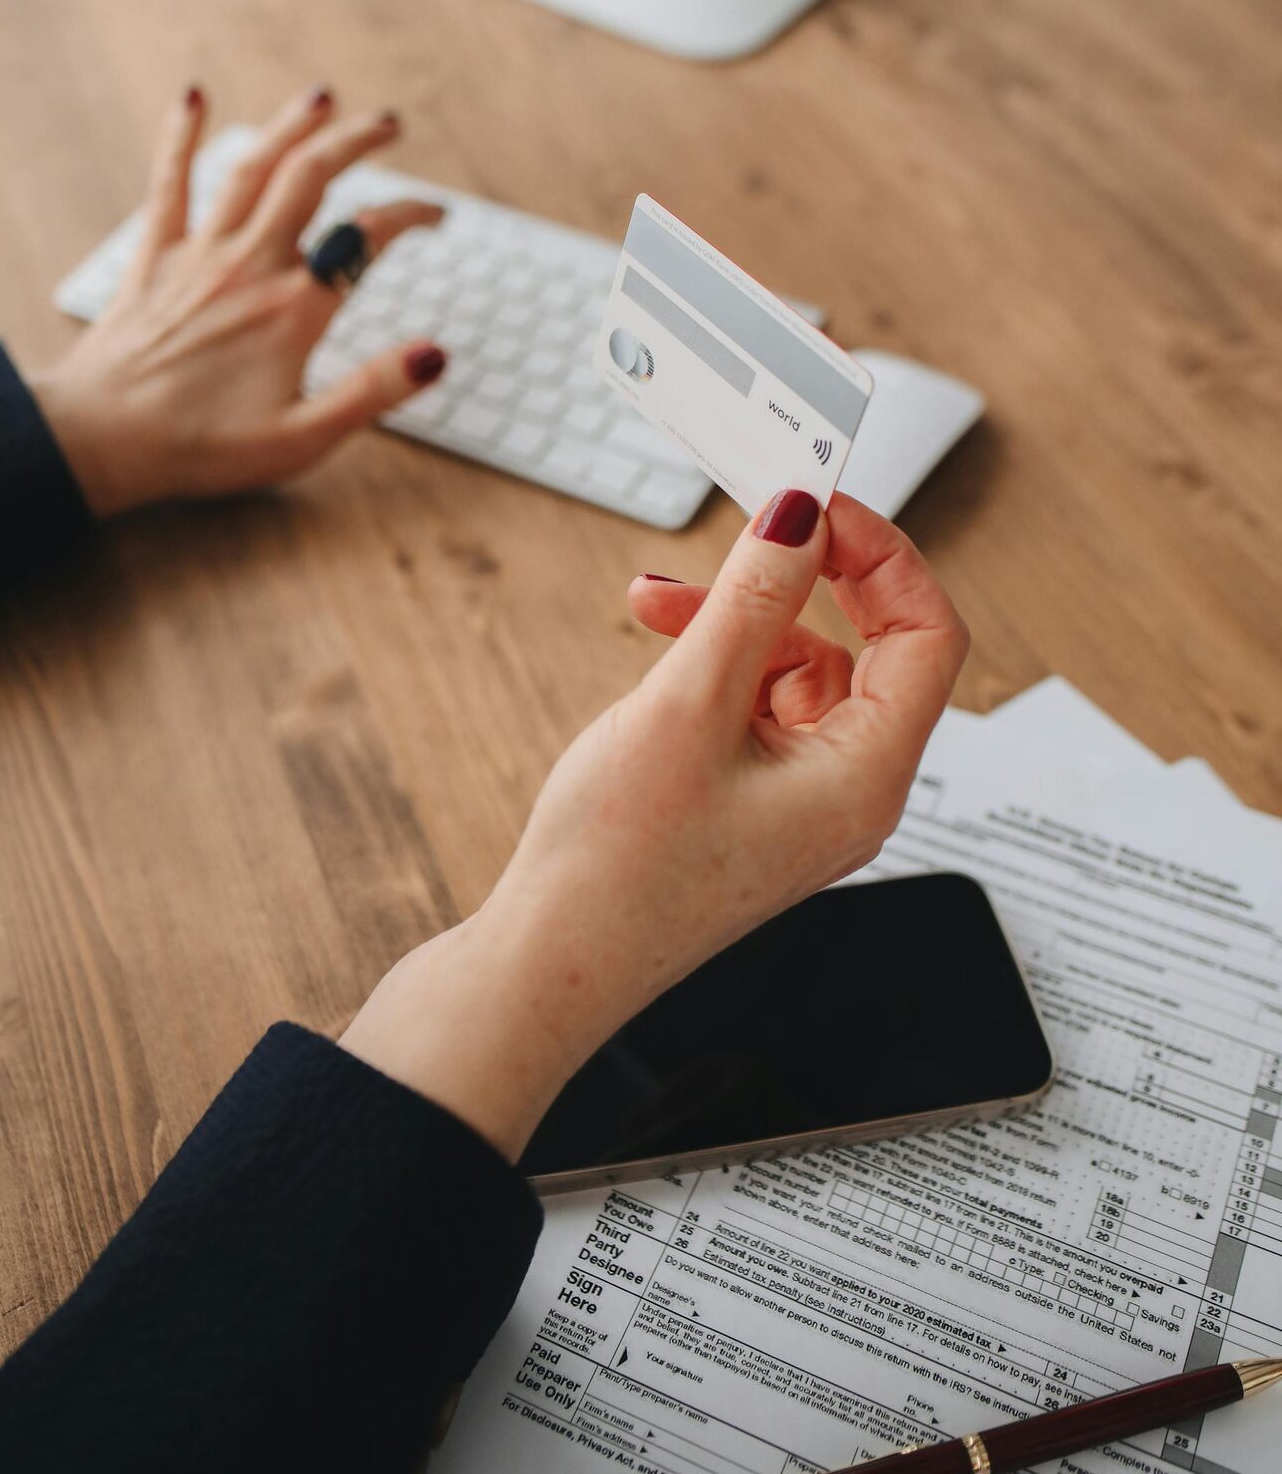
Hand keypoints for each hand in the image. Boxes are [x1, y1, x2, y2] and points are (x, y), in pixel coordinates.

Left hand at [30, 85, 447, 516]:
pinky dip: (180, 137)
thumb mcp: (303, 438)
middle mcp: (252, 266)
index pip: (367, 239)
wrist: (102, 440)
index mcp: (296, 310)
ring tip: (321, 98)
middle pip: (312, 179)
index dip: (410, 216)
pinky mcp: (155, 258)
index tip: (435, 214)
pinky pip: (170, 184)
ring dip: (290, 126)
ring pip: (253, 168)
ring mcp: (201, 255)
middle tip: (388, 124)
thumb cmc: (202, 447)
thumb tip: (437, 353)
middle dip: (356, 142)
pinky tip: (193, 97)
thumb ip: (373, 391)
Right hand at [342, 490, 967, 1159]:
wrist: (545, 969)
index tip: (820, 504)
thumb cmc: (616, 867)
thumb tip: (802, 516)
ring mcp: (801, 804)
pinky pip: (759, 708)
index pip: (928, 638)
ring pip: (801, 673)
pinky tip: (657, 642)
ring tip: (658, 601)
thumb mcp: (689, 704)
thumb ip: (753, 599)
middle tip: (756, 524)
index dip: (884, 558)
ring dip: (740, 620)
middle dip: (804, 581)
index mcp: (866, 779)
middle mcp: (849, 793)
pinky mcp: (751, 806)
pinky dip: (716, 664)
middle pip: (869, 650)